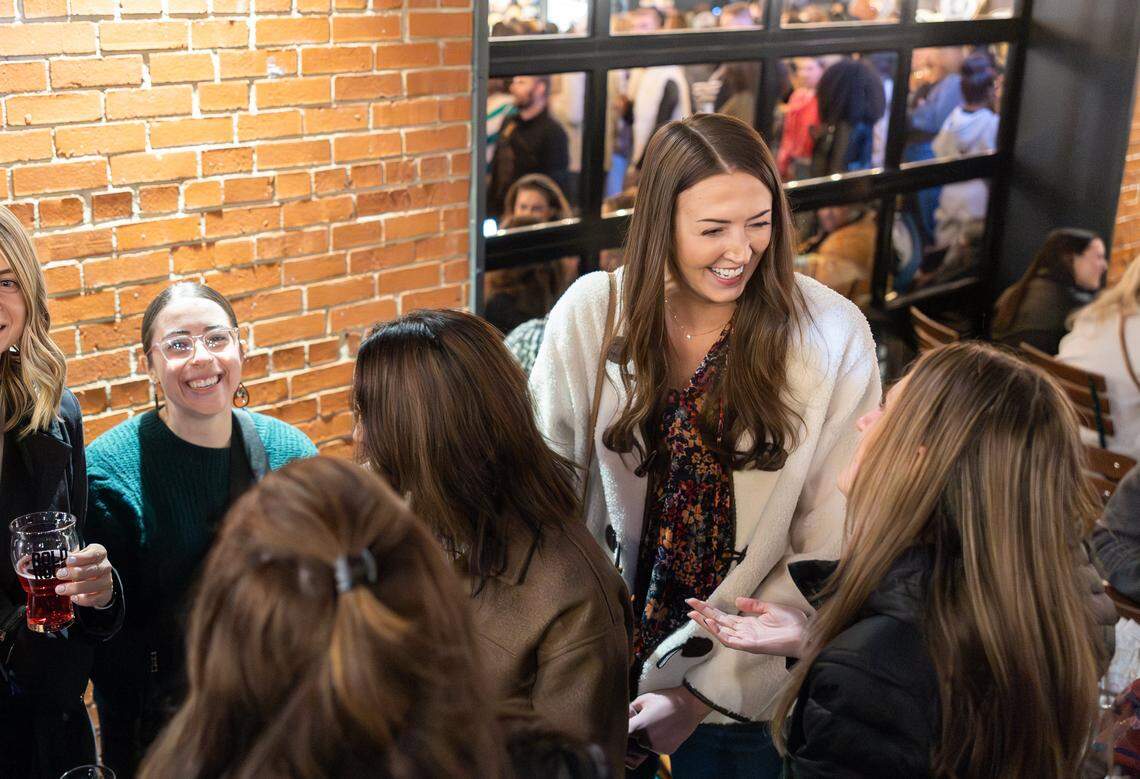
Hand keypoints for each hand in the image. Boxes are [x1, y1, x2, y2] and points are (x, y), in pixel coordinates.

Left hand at [55, 544, 113, 608]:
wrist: (97, 580)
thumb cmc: (83, 566)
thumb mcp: (77, 558)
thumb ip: (66, 557)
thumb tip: (45, 557)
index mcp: (99, 553)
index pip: (95, 553)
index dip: (82, 557)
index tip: (69, 560)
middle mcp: (105, 567)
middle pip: (95, 569)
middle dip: (76, 573)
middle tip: (60, 574)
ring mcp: (107, 581)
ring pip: (96, 584)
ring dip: (77, 587)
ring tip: (60, 589)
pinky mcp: (105, 594)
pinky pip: (96, 598)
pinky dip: (84, 599)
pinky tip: (73, 598)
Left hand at [628, 686, 709, 756]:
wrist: (690, 705)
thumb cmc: (665, 699)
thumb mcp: (643, 699)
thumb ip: (629, 710)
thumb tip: (621, 718)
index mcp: (638, 726)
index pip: (622, 734)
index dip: (623, 729)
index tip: (629, 722)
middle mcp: (646, 740)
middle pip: (632, 741)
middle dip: (634, 733)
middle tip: (644, 720)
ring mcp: (656, 747)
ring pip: (643, 745)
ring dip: (645, 738)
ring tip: (656, 723)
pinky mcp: (666, 751)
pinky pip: (655, 748)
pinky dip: (656, 741)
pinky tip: (664, 729)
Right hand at [687, 596, 807, 657]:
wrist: (806, 634)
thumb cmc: (793, 623)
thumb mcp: (771, 608)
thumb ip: (754, 605)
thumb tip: (737, 600)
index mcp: (748, 624)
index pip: (724, 617)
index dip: (710, 609)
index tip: (697, 600)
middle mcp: (744, 633)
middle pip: (718, 623)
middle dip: (703, 614)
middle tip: (689, 604)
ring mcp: (746, 640)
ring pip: (721, 633)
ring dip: (707, 624)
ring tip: (694, 614)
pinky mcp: (750, 645)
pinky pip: (731, 641)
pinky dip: (720, 633)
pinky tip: (711, 624)